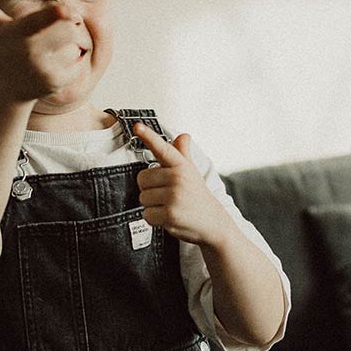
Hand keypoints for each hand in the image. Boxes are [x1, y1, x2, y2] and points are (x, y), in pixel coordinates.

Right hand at [0, 0, 87, 101]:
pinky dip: (74, 64)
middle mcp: (31, 52)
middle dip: (70, 25)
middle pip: (69, 29)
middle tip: (62, 26)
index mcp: (19, 32)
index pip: (41, 20)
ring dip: (70, 47)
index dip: (55, 15)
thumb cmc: (3, 49)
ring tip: (52, 51)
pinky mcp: (56, 83)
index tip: (65, 9)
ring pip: (75, 47)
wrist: (6, 89)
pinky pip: (78, 65)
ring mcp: (44, 70)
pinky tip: (57, 65)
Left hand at [134, 123, 232, 247]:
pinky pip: (147, 215)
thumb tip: (183, 136)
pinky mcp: (170, 214)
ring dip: (152, 206)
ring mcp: (174, 196)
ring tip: (169, 207)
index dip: (148, 136)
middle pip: (142, 179)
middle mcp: (178, 178)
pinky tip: (168, 218)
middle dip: (149, 189)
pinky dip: (154, 219)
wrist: (213, 224)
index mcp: (182, 166)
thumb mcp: (192, 173)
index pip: (162, 149)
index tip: (137, 126)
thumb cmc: (198, 197)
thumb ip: (182, 154)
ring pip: (143, 198)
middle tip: (166, 195)